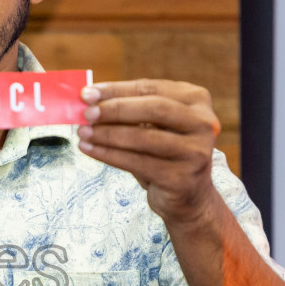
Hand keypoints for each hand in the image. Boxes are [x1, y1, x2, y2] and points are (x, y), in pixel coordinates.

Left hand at [77, 80, 220, 227]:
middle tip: (86, 113)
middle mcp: (202, 123)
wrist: (189, 197)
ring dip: (107, 134)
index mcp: (196, 99)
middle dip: (115, 109)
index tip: (87, 92)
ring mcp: (196, 151)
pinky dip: (108, 155)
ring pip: (144, 138)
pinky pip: (137, 163)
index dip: (116, 89)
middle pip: (153, 108)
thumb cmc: (164, 153)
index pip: (150, 88)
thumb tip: (88, 101)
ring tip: (82, 132)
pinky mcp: (182, 178)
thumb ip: (129, 110)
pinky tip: (89, 149)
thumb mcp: (153, 126)